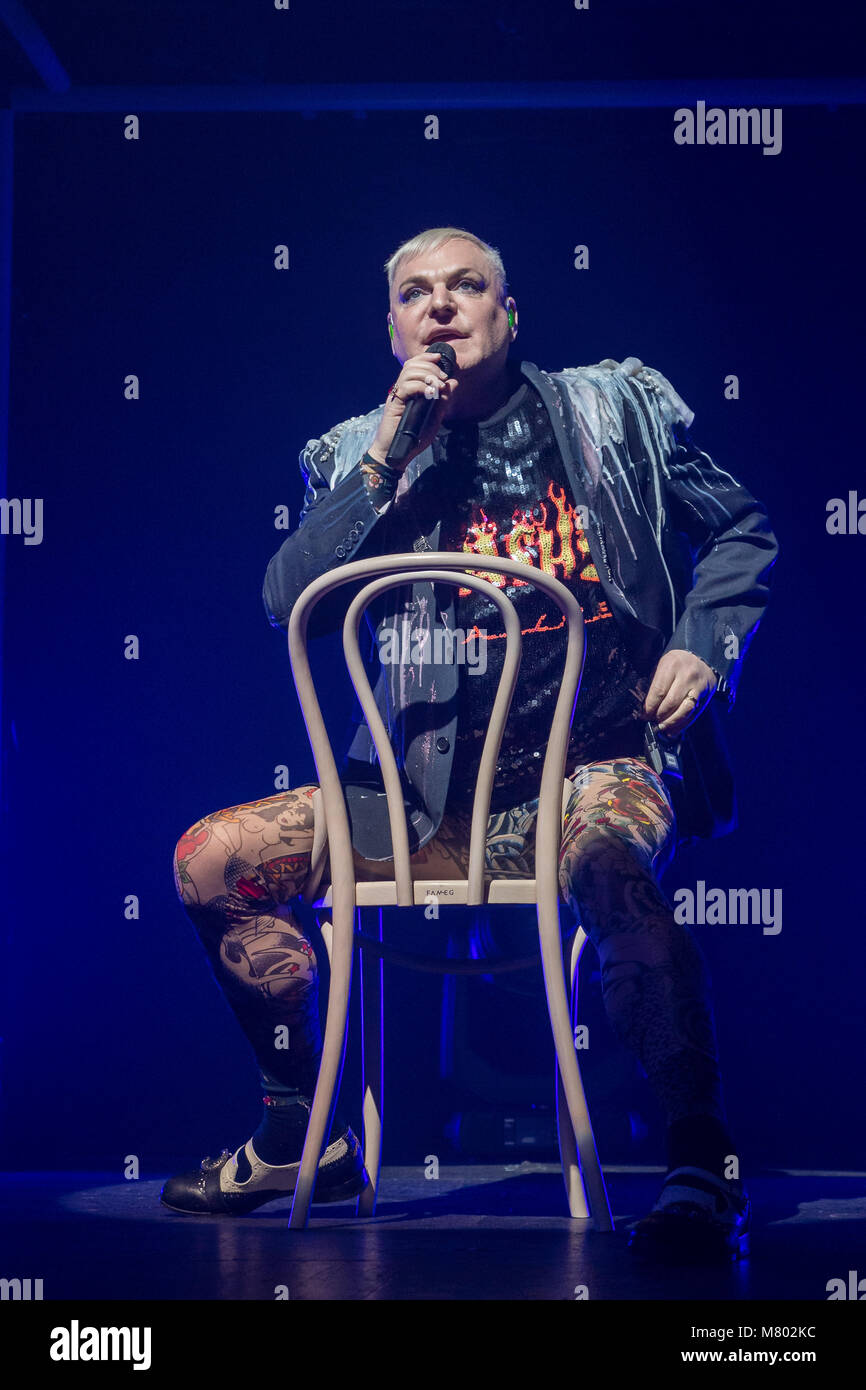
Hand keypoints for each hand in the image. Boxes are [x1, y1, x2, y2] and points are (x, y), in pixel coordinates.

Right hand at [367, 350, 458, 468]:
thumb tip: (453, 382)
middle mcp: (402, 390)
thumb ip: (443, 400)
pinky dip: (419, 386)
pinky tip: (429, 393)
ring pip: (408, 372)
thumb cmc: (414, 437)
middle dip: (430, 366)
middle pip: (412, 365)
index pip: (415, 365)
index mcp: (410, 390)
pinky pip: (405, 387)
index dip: (426, 358)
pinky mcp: (394, 404)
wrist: (398, 453)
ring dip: (426, 374)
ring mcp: (397, 396)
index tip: (439, 358)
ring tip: (437, 385)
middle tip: (442, 377)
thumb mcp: (435, 417)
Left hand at [643, 650, 716, 736]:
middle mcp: (687, 675)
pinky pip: (694, 714)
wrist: (702, 659)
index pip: (659, 691)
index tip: (644, 714)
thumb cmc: (676, 664)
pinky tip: (673, 730)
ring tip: (662, 727)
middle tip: (652, 721)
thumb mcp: (662, 665)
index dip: (650, 706)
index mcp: (672, 665)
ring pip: (684, 710)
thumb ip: (653, 683)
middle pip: (671, 702)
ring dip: (671, 722)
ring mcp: (699, 686)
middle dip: (659, 715)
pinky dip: (683, 725)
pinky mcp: (707, 696)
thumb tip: (644, 707)